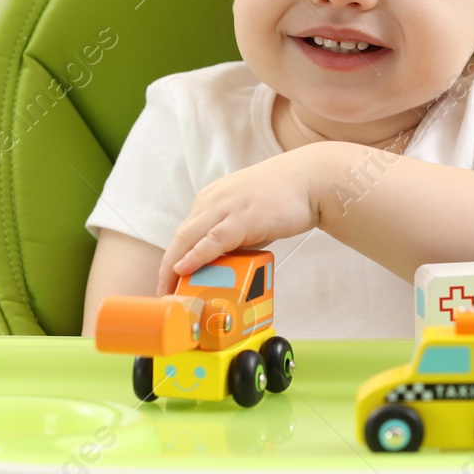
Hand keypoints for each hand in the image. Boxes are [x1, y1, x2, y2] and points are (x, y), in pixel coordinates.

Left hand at [159, 144, 332, 293]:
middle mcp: (212, 200)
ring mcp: (225, 207)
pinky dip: (195, 256)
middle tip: (162, 293)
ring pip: (189, 239)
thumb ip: (232, 238)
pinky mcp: (241, 217)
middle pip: (180, 238)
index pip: (184, 234)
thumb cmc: (282, 199)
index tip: (169, 282)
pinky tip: (185, 270)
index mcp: (211, 199)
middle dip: (167, 268)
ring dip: (175, 267)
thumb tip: (223, 264)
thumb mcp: (247, 217)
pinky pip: (211, 240)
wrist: (311, 180)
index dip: (173, 260)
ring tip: (170, 290)